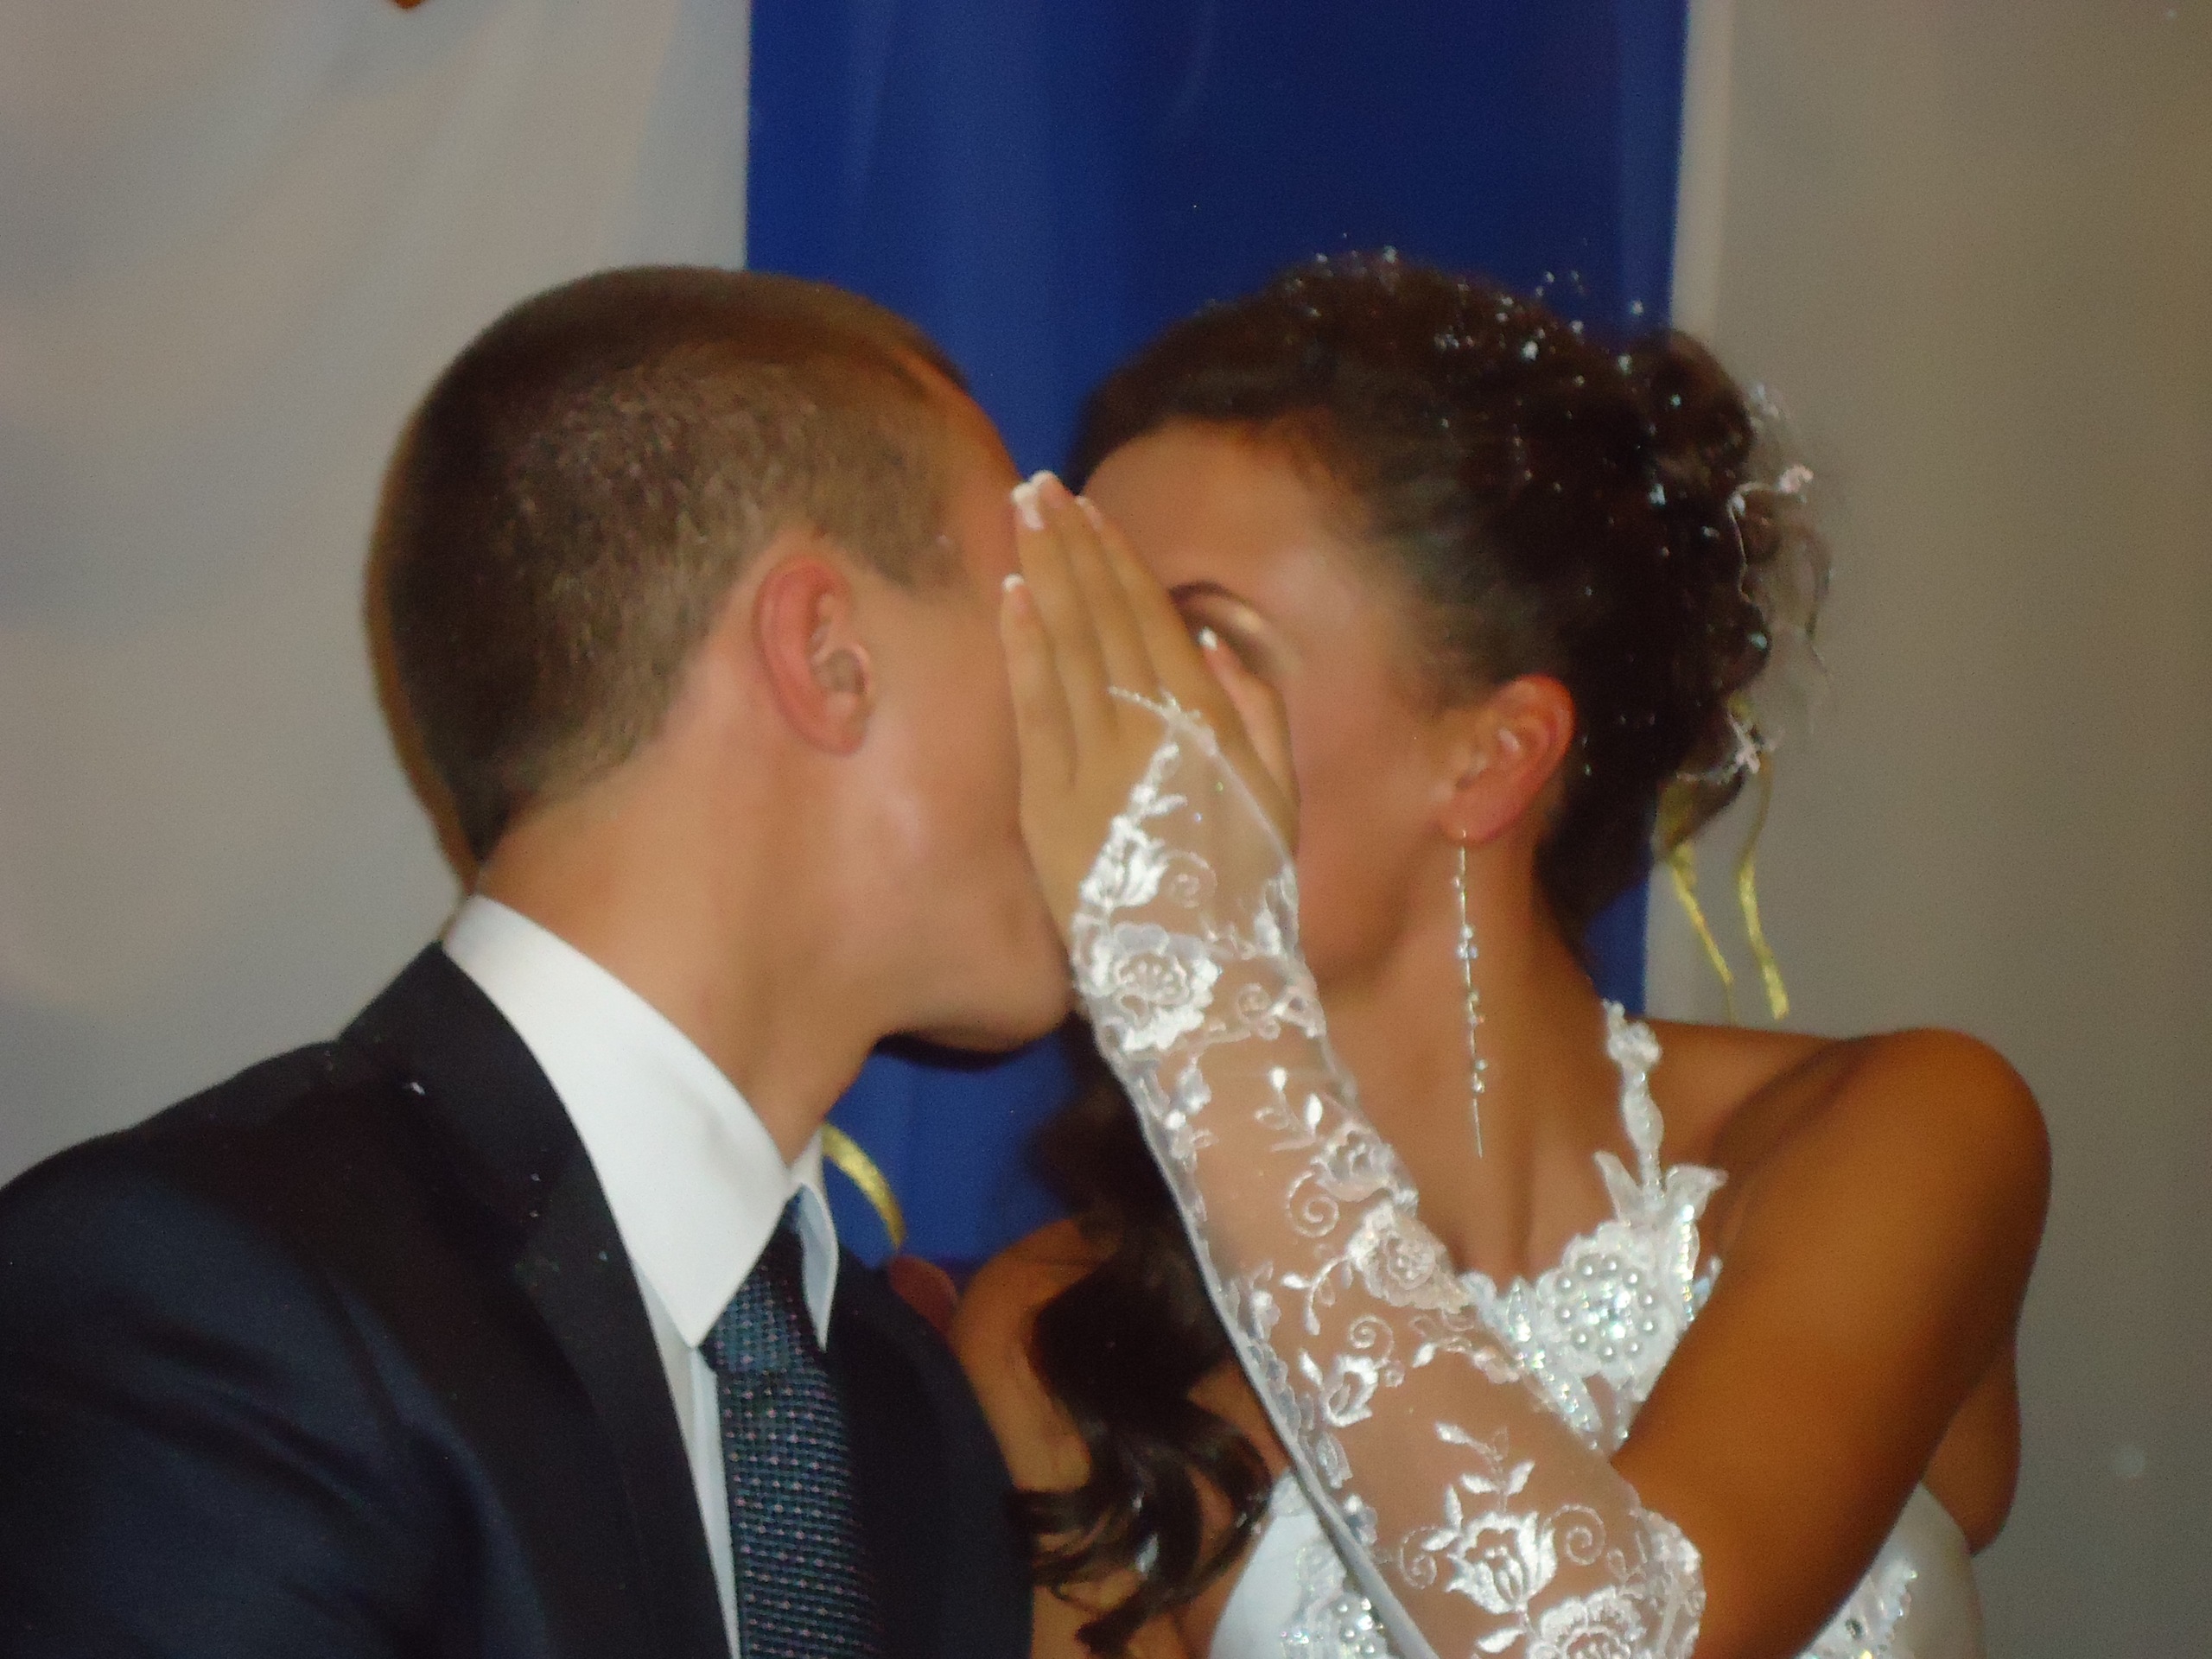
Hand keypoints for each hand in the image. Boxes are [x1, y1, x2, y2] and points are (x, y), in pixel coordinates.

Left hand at [998, 471, 1296, 941]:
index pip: (1150, 616)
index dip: (1116, 557)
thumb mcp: (1278, 798)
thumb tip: (1208, 642)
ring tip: (1018, 517)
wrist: (1200, 982)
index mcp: (1206, 722)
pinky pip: (1033, 711)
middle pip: (1098, 615)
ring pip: (1062, 648)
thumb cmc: (1249, 892)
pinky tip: (1010, 598)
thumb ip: (1252, 713)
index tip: (1087, 508)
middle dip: (1067, 544)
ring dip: (1040, 575)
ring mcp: (1091, 764)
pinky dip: (1021, 650)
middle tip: (1035, 485)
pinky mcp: (1048, 804)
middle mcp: (1146, 730)